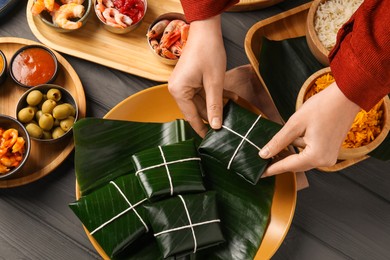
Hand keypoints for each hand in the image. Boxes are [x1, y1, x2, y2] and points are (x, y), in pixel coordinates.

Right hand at [168, 15, 225, 137]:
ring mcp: (183, 83)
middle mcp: (177, 88)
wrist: (206, 29)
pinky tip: (230, 99)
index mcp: (179, 91)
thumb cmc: (209, 52)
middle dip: (213, 115)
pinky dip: (214, 95)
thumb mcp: (215, 82)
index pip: (191, 117)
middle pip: (196, 109)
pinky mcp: (189, 78)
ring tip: (232, 111)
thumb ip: (215, 106)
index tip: (212, 140)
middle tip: (228, 126)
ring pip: (201, 101)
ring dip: (216, 104)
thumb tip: (216, 126)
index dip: (203, 129)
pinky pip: (201, 92)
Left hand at [259, 82, 360, 175]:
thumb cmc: (322, 107)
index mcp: (316, 156)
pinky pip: (310, 155)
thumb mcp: (294, 124)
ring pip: (302, 160)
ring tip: (271, 152)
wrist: (346, 97)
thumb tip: (264, 154)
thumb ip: (278, 142)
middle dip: (279, 163)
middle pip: (296, 166)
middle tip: (263, 162)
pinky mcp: (331, 150)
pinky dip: (298, 151)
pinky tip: (287, 145)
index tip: (260, 173)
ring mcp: (329, 156)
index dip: (272, 169)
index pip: (288, 166)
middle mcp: (324, 161)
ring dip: (288, 156)